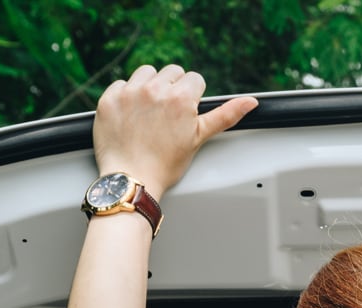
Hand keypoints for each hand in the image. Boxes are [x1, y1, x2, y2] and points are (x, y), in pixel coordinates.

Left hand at [92, 64, 257, 197]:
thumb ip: (225, 115)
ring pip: (146, 72)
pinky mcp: (109, 99)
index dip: (192, 98)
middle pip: (172, 72)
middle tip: (167, 116)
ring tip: (149, 112)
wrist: (131, 181)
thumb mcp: (199, 138)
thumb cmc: (166, 165)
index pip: (194, 79)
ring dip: (149, 86)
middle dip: (172, 88)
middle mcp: (155, 89)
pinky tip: (131, 116)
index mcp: (180, 97)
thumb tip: (251, 102)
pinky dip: (126, 96)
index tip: (184, 115)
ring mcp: (130, 93)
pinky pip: (121, 83)